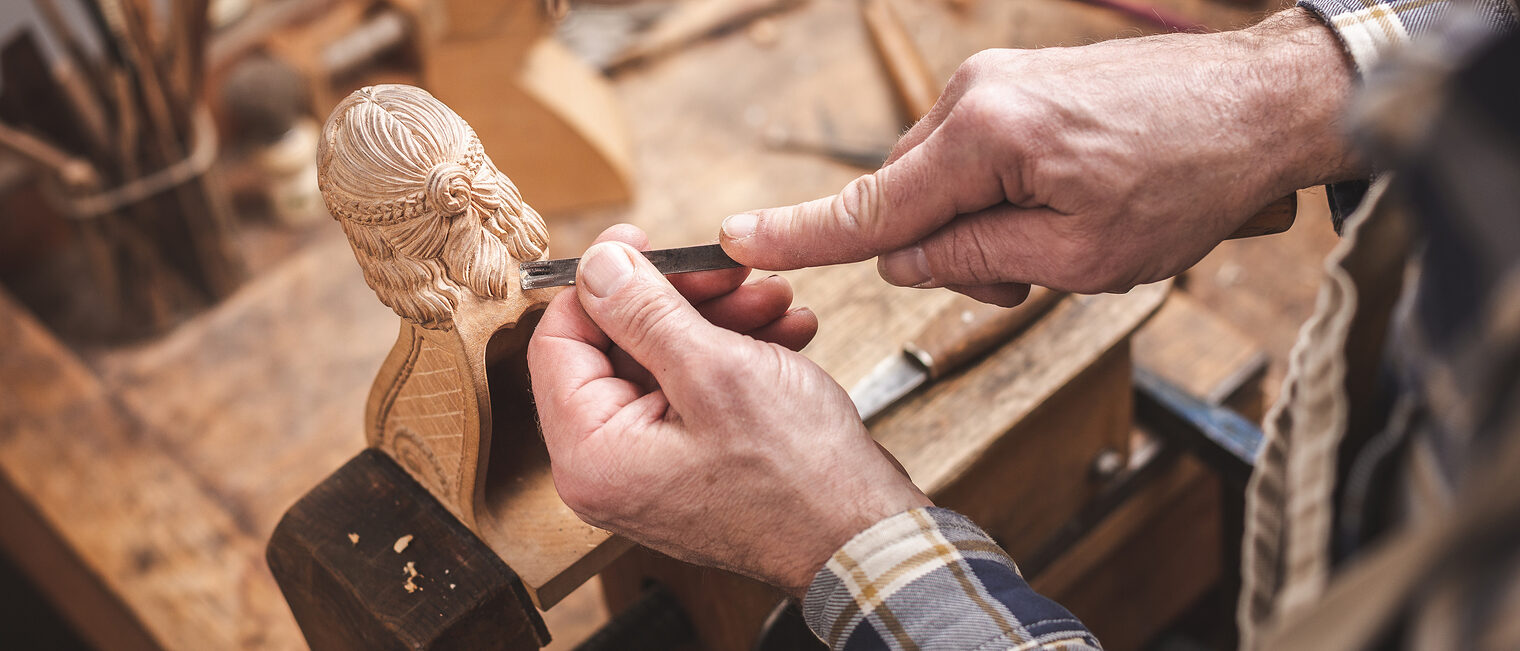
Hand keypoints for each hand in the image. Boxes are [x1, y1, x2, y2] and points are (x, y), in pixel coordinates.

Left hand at [528, 225, 930, 595]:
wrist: (863, 540)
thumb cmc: (796, 475)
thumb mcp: (715, 370)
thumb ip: (643, 311)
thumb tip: (596, 264)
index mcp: (591, 454)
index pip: (558, 341)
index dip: (599, 281)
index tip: (643, 240)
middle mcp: (608, 468)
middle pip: (616, 348)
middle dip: (681, 299)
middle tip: (731, 269)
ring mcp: (649, 470)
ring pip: (664, 364)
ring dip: (719, 321)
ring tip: (773, 300)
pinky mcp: (690, 467)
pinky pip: (694, 394)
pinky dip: (735, 357)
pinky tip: (784, 333)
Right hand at [719, 8, 1361, 305]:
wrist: (1266, 106)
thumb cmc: (1189, 182)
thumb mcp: (1080, 257)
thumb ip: (973, 261)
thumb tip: (903, 261)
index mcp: (984, 137)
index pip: (870, 207)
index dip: (798, 235)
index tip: (734, 240)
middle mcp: (976, 95)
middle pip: (909, 201)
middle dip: (951, 252)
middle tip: (1029, 276)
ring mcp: (997, 80)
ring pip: (944, 182)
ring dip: (984, 227)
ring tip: (1072, 235)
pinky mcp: (1021, 81)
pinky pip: (977, 154)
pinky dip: (1003, 194)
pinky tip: (1071, 201)